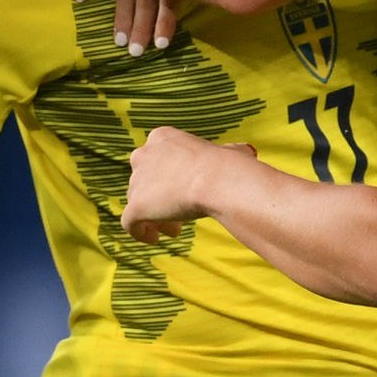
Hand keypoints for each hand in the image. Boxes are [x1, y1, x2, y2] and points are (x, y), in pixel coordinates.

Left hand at [121, 127, 253, 244]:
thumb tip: (246, 152)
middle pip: (144, 181)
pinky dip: (140, 232)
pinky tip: (156, 239)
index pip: (157, 159)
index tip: (185, 192)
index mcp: (161, 138)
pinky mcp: (135, 206)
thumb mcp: (229, 151)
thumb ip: (229, 151)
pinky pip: (130, 223)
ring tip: (176, 229)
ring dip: (155, 216)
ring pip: (138, 202)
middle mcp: (143, 155)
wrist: (214, 179)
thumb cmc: (225, 165)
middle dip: (159, 198)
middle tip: (179, 213)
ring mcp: (136, 181)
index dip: (169, 178)